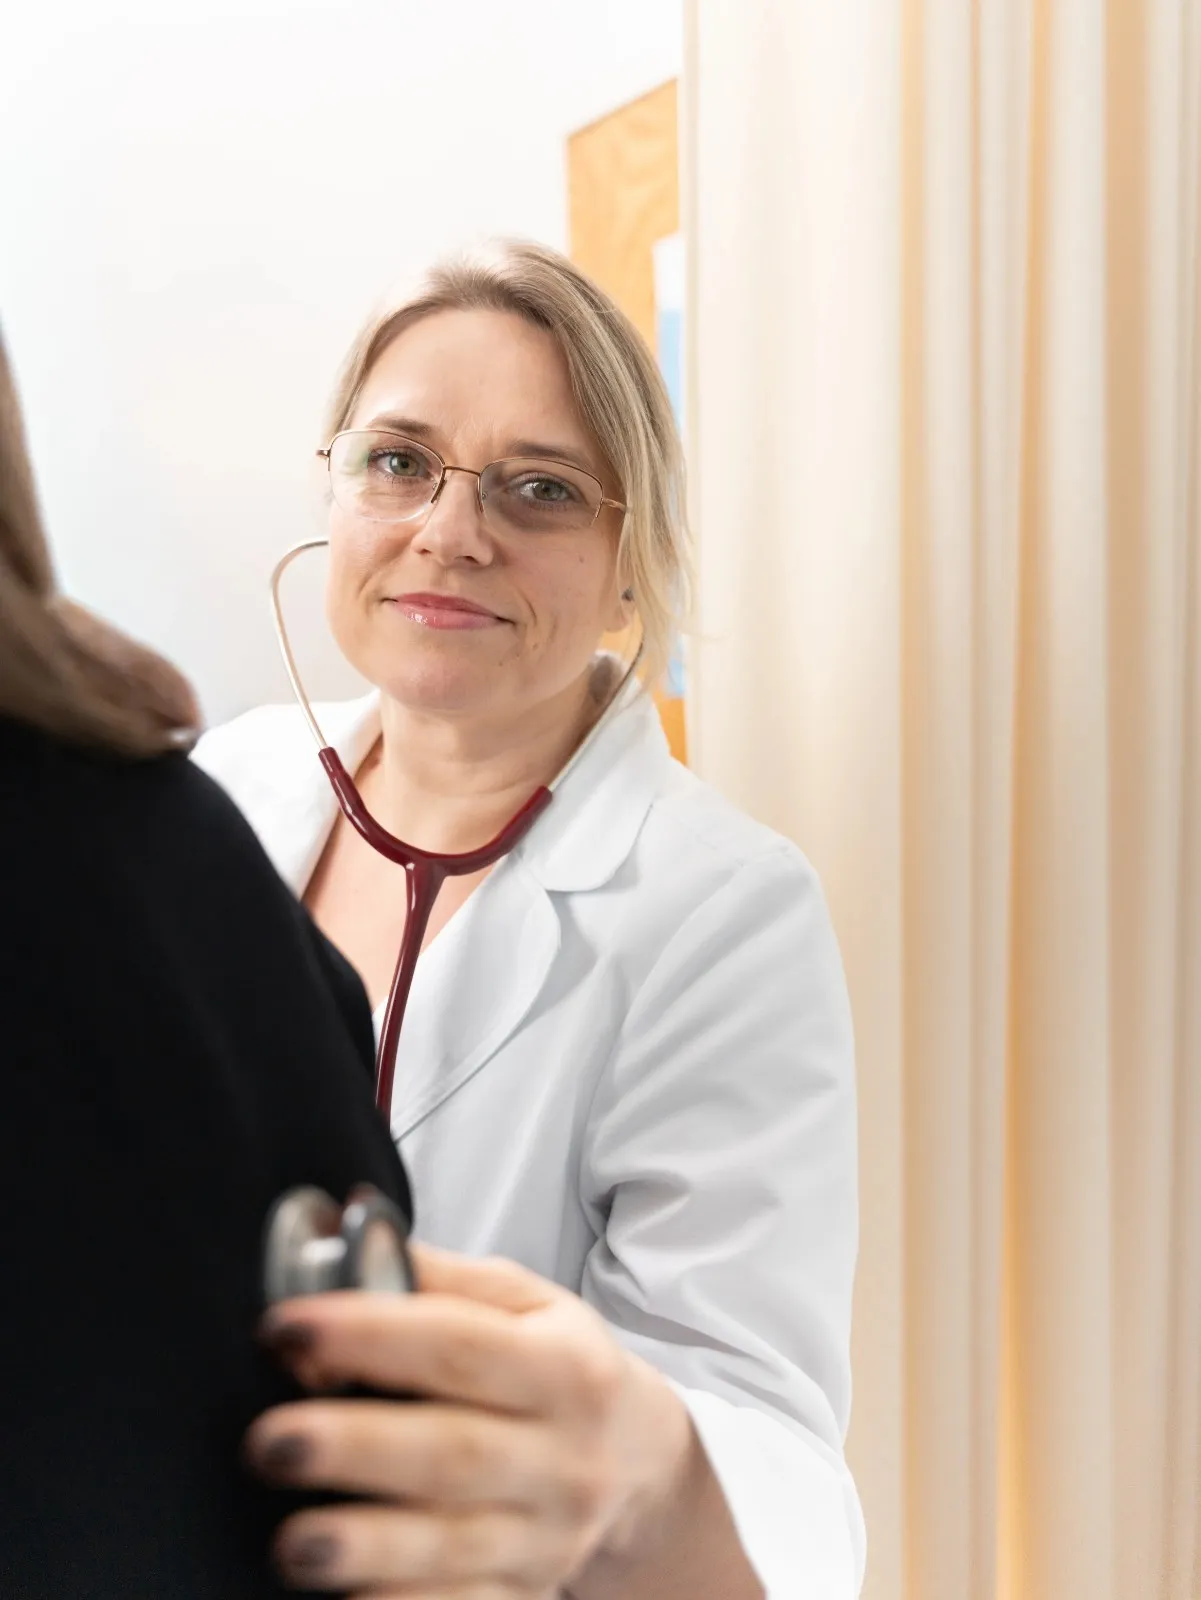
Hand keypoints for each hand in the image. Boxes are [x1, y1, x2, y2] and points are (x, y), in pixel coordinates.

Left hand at [246, 1243, 691, 1596]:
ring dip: (366, 1545)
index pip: (460, 1347)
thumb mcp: (527, 1303)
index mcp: (564, 1367)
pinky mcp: (524, 1595)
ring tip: (293, 1541)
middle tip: (269, 1442)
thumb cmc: (562, 1365)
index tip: (288, 1327)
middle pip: (452, 1453)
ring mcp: (545, 1537)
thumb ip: (441, 1277)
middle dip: (355, 1448)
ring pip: (451, 1546)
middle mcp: (562, 1456)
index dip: (370, 1335)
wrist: (639, 1461)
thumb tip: (355, 1237)